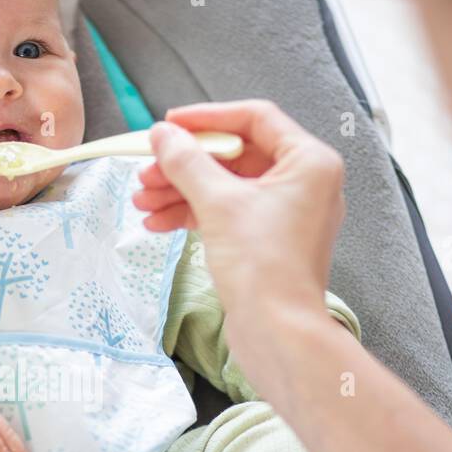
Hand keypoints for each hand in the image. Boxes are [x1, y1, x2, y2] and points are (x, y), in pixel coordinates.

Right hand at [132, 100, 345, 329]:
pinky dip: (195, 214)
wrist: (278, 333)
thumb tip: (162, 135)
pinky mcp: (270, 241)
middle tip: (147, 172)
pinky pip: (230, 214)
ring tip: (143, 201)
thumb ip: (187, 162)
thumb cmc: (264, 267)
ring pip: (227, 187)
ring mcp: (288, 214)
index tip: (169, 125)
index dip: (207, 118)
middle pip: (235, 155)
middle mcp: (305, 183)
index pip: (254, 118)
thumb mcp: (217, 203)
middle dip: (186, 165)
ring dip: (182, 191)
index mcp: (309, 162)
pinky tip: (159, 222)